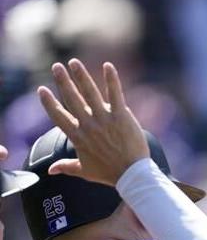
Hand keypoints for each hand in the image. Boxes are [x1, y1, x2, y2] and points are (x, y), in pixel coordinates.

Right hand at [37, 58, 148, 185]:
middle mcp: (89, 125)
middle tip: (57, 67)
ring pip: (90, 93)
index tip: (41, 90)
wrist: (133, 176)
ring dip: (81, 76)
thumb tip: (51, 170)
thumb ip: (67, 167)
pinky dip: (112, 79)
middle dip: (63, 81)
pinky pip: (115, 94)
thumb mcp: (85, 171)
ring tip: (74, 63)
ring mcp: (105, 120)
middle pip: (72, 99)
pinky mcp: (121, 117)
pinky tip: (108, 66)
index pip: (58, 116)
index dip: (49, 103)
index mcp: (78, 137)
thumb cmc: (109, 174)